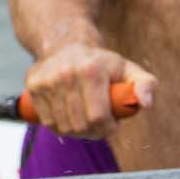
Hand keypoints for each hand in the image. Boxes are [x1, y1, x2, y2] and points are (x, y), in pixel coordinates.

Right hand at [24, 43, 155, 139]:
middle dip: (94, 132)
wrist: (67, 46)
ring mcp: (46, 81)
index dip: (108, 128)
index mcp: (91, 71)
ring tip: (86, 120)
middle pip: (80, 125)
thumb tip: (146, 103)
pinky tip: (70, 117)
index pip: (98, 116)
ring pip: (63, 127)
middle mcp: (66, 74)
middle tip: (100, 125)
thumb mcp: (129, 70)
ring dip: (77, 131)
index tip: (113, 125)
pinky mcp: (32, 86)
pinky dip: (61, 127)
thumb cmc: (103, 64)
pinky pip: (48, 122)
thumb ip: (145, 85)